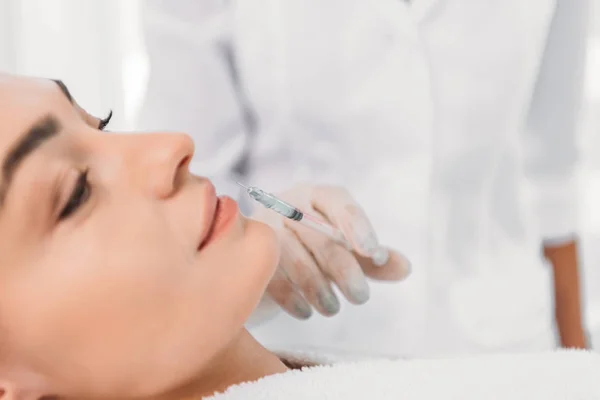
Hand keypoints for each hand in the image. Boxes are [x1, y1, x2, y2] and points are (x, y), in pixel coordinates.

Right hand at [252, 183, 410, 318]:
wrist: (254, 257)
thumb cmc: (309, 249)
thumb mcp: (343, 250)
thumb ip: (372, 259)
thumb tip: (405, 268)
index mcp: (315, 195)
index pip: (339, 203)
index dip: (359, 227)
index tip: (375, 255)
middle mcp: (287, 204)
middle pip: (320, 235)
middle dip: (345, 270)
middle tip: (361, 298)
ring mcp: (263, 226)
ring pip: (296, 258)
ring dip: (319, 289)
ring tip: (332, 309)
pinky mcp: (247, 252)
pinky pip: (272, 277)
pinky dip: (293, 299)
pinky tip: (305, 312)